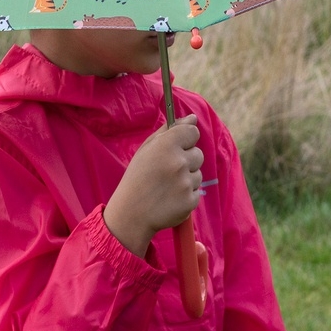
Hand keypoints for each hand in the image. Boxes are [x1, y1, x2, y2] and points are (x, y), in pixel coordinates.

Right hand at [104, 114, 202, 257]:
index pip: (193, 132)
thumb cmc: (138, 177)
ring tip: (167, 186)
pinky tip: (170, 198)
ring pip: (198, 174)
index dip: (186, 139)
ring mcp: (186, 183)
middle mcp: (179, 162)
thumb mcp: (147, 149)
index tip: (179, 146)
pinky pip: (196, 192)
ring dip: (186, 179)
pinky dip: (186, 195)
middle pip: (198, 154)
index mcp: (167, 145)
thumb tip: (192, 117)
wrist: (131, 213)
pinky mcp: (191, 201)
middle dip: (186, 160)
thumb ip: (170, 130)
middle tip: (167, 171)